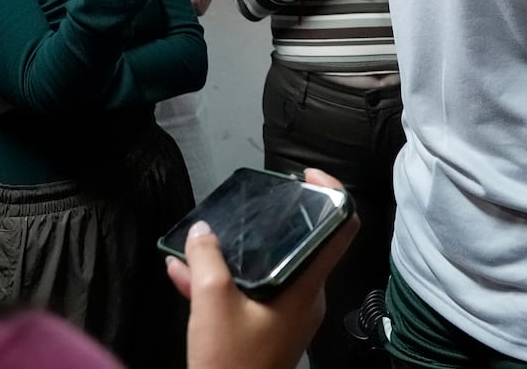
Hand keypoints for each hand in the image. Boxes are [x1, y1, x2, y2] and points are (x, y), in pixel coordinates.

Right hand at [170, 168, 360, 368]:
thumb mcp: (212, 305)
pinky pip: (252, 294)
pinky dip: (226, 282)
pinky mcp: (269, 331)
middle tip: (243, 206)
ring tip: (196, 243)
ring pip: (267, 270)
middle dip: (267, 223)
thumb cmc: (231, 361)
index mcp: (306, 285)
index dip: (333, 192)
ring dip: (233, 256)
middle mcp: (306, 296)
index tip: (308, 175)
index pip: (342, 227)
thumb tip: (201, 231)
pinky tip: (184, 274)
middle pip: (298, 244)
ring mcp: (289, 315)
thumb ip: (207, 261)